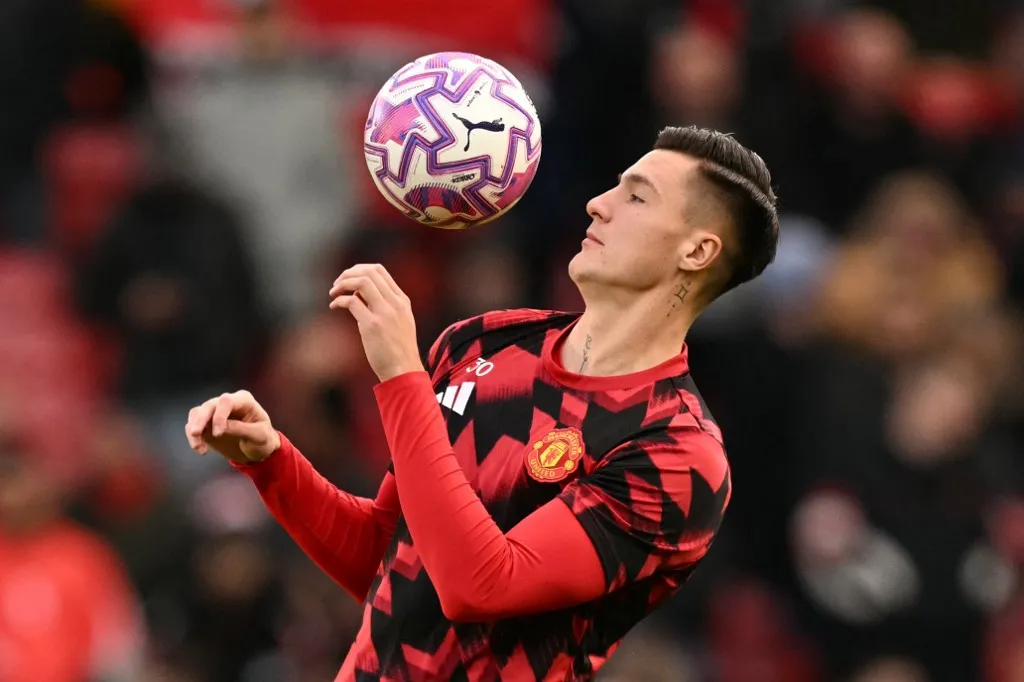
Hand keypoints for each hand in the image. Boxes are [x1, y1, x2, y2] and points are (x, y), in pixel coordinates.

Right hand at [184, 390, 280, 463]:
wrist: (258, 450)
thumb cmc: (263, 439)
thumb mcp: (259, 436)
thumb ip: (241, 429)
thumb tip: (220, 428)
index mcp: (244, 400)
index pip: (227, 401)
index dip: (219, 415)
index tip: (217, 434)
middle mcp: (227, 403)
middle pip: (209, 405)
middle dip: (200, 419)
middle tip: (196, 434)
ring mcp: (215, 413)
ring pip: (197, 413)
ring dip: (193, 428)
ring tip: (197, 447)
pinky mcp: (206, 425)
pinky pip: (193, 426)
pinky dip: (193, 437)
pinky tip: (201, 450)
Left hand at [329, 263, 423, 381]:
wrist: (404, 371)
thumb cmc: (397, 350)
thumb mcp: (398, 322)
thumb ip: (384, 306)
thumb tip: (359, 294)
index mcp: (402, 300)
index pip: (379, 270)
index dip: (359, 270)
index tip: (348, 279)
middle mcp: (395, 303)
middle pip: (369, 272)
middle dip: (348, 274)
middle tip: (337, 284)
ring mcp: (385, 313)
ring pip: (362, 282)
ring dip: (343, 284)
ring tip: (333, 293)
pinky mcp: (372, 325)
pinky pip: (352, 301)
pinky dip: (339, 300)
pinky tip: (334, 307)